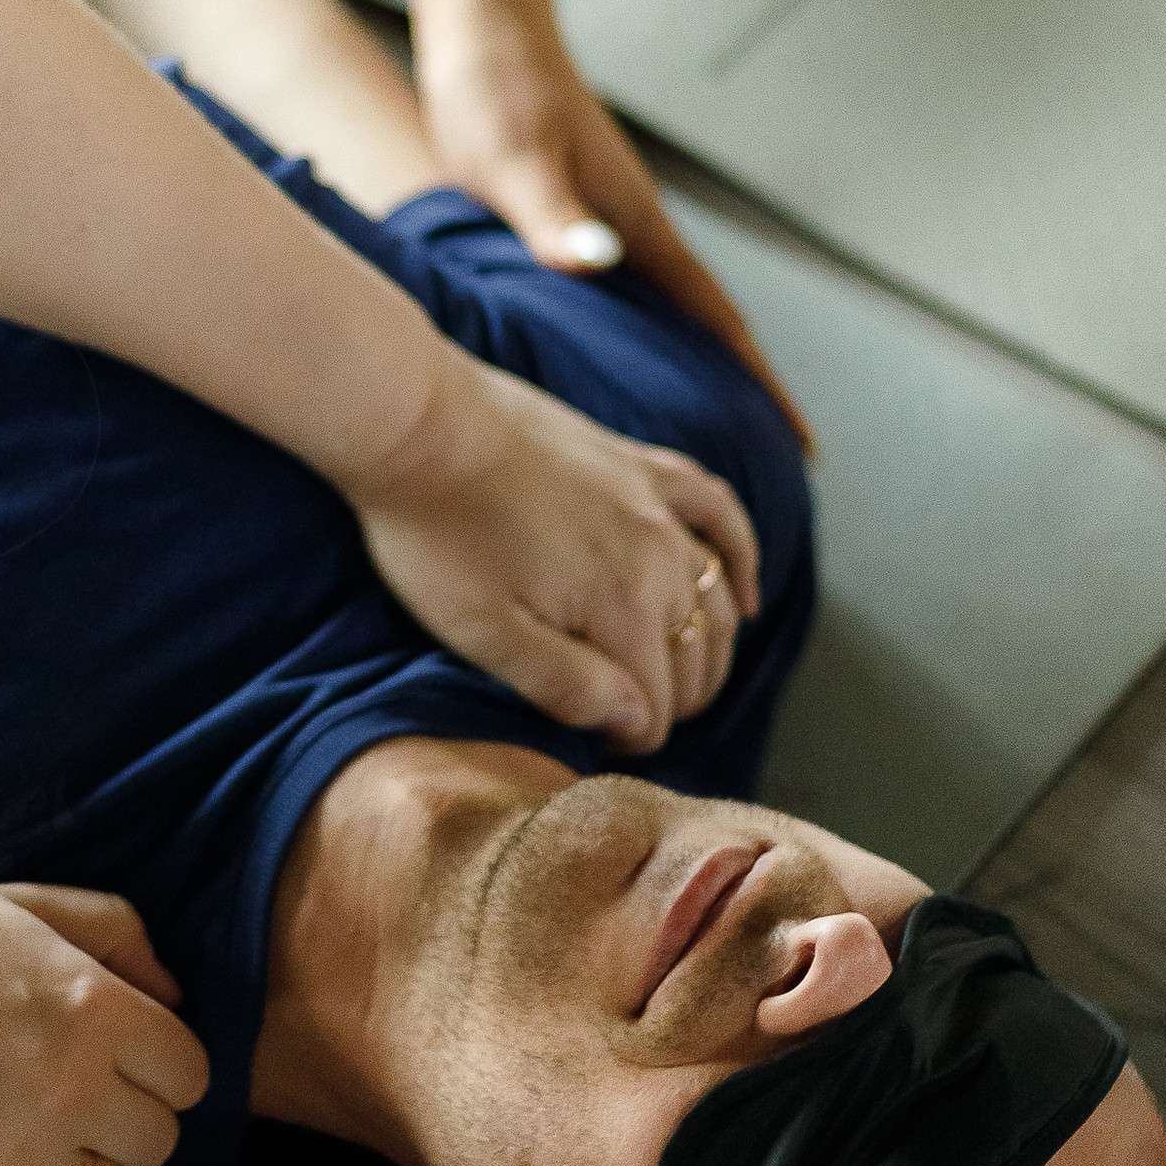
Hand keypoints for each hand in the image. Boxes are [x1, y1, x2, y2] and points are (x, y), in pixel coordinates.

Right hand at [0, 879, 209, 1165]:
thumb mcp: (14, 903)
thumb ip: (111, 931)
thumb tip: (172, 992)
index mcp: (96, 1012)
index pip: (189, 1073)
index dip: (162, 1067)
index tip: (123, 1061)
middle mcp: (76, 1092)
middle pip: (160, 1140)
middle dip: (129, 1119)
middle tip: (77, 1099)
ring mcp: (25, 1159)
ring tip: (43, 1143)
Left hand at [347, 338, 761, 747]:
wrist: (418, 422)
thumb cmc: (436, 534)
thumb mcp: (483, 633)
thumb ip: (566, 684)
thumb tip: (638, 723)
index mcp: (622, 608)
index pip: (658, 708)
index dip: (632, 739)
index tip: (597, 743)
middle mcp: (660, 557)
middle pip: (696, 657)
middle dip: (673, 701)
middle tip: (627, 719)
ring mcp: (657, 505)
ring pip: (716, 597)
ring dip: (708, 649)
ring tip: (678, 683)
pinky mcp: (642, 465)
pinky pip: (719, 511)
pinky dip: (742, 557)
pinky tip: (747, 595)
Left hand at [416, 3, 811, 447]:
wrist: (482, 28)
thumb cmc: (493, 92)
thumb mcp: (515, 161)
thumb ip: (554, 215)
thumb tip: (601, 264)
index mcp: (635, 226)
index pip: (716, 319)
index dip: (760, 382)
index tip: (803, 441)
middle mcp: (635, 229)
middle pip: (708, 327)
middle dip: (744, 393)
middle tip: (773, 464)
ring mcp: (610, 223)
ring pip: (669, 315)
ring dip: (697, 369)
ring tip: (712, 433)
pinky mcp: (576, 217)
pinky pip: (627, 298)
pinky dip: (642, 340)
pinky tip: (621, 369)